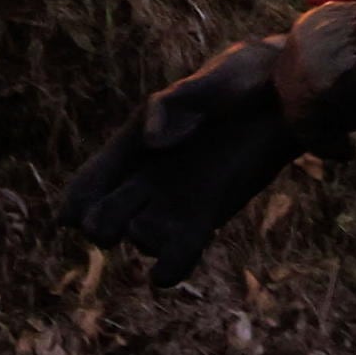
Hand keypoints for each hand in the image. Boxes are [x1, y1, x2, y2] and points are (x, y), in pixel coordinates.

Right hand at [65, 44, 309, 285]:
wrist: (283, 95)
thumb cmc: (239, 79)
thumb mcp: (207, 82)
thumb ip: (175, 106)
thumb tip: (153, 142)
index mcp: (137, 142)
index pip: (95, 178)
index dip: (79, 199)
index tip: (72, 218)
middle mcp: (150, 176)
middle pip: (108, 214)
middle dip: (101, 225)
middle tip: (105, 230)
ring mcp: (177, 199)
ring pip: (141, 234)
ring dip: (139, 238)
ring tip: (144, 230)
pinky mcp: (208, 214)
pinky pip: (180, 249)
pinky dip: (170, 266)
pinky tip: (162, 274)